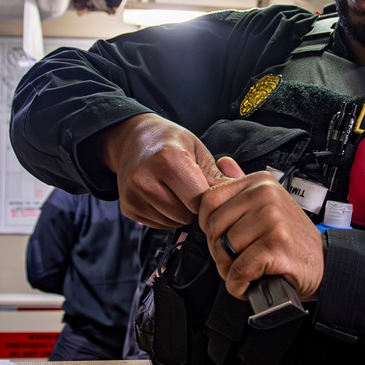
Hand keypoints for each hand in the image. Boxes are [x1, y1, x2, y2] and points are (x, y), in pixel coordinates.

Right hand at [102, 113, 225, 228]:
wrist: (133, 138)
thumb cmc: (170, 142)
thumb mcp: (197, 150)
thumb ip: (216, 177)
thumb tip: (236, 199)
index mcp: (168, 159)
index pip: (199, 199)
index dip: (210, 200)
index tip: (212, 192)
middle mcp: (146, 178)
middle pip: (186, 214)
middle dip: (196, 208)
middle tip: (193, 189)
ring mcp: (133, 194)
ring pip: (173, 223)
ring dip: (182, 214)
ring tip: (177, 191)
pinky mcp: (128, 207)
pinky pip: (159, 225)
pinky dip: (168, 217)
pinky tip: (164, 196)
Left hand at [199, 157, 324, 301]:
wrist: (324, 263)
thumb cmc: (292, 238)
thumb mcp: (269, 204)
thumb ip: (242, 184)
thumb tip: (222, 163)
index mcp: (260, 183)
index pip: (209, 199)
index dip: (210, 225)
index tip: (225, 236)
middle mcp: (266, 196)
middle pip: (214, 226)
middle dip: (219, 251)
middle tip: (239, 258)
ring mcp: (272, 219)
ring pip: (224, 249)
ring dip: (230, 270)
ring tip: (249, 270)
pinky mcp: (275, 245)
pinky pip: (239, 270)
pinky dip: (239, 284)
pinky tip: (252, 282)